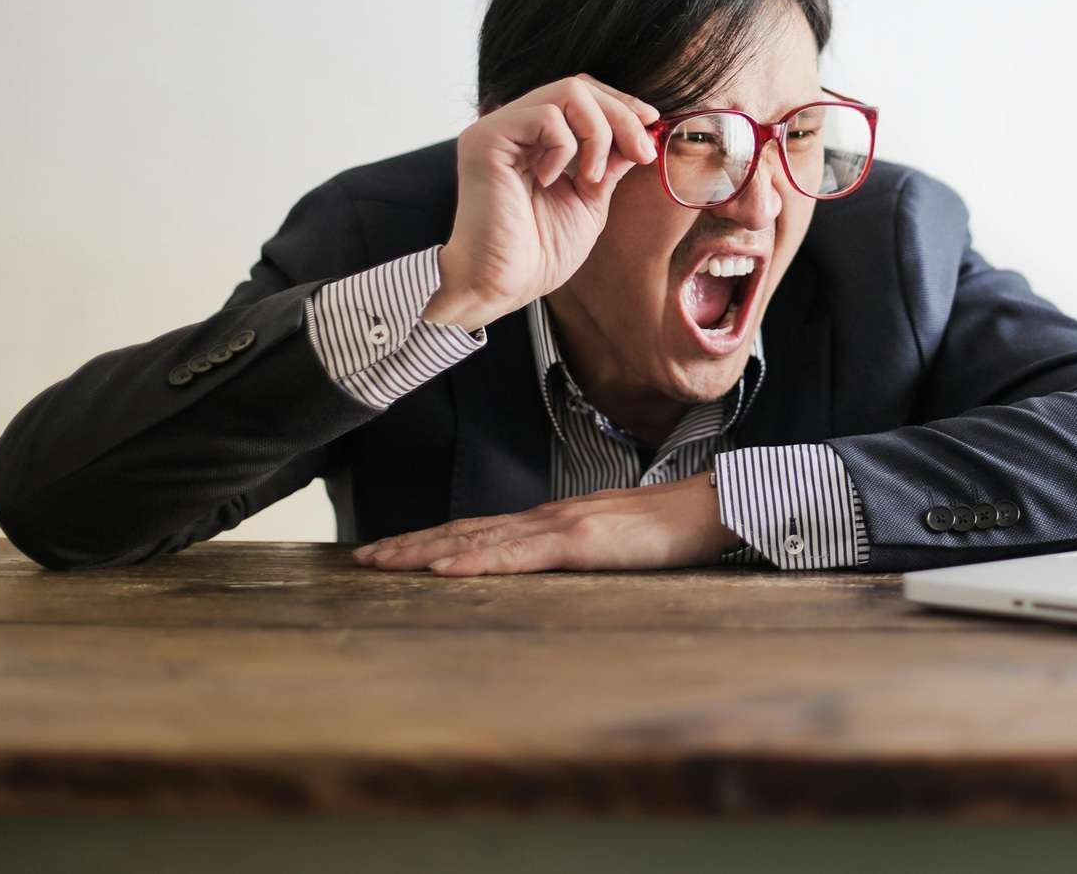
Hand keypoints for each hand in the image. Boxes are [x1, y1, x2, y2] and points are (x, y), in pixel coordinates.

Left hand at [348, 473, 741, 574]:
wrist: (715, 506)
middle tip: (361, 557)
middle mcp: (549, 517)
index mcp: (555, 520)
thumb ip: (582, 551)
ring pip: (480, 539)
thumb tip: (552, 567)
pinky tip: (444, 569)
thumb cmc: (674, 528)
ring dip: (426, 551)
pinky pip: (519, 555)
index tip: (392, 550)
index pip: (482, 529)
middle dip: (411, 544)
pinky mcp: (582, 541)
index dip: (434, 539)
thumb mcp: (616, 543)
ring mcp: (563, 526)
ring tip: (383, 562)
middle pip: (466, 530)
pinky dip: (476, 560)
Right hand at [421, 74, 659, 330]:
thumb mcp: (589, 199)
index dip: (619, 103)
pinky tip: (552, 181)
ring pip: (567, 93)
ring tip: (590, 179)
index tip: (650, 124)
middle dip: (620, 115)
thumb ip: (609, 163)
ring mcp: (497, 129)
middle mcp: (513, 126)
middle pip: (578, 86)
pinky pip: (545, 117)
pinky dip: (565, 148)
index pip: (580, 95)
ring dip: (597, 135)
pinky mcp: (486, 140)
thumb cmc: (539, 253)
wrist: (502, 286)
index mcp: (533, 138)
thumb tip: (641, 132)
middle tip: (641, 152)